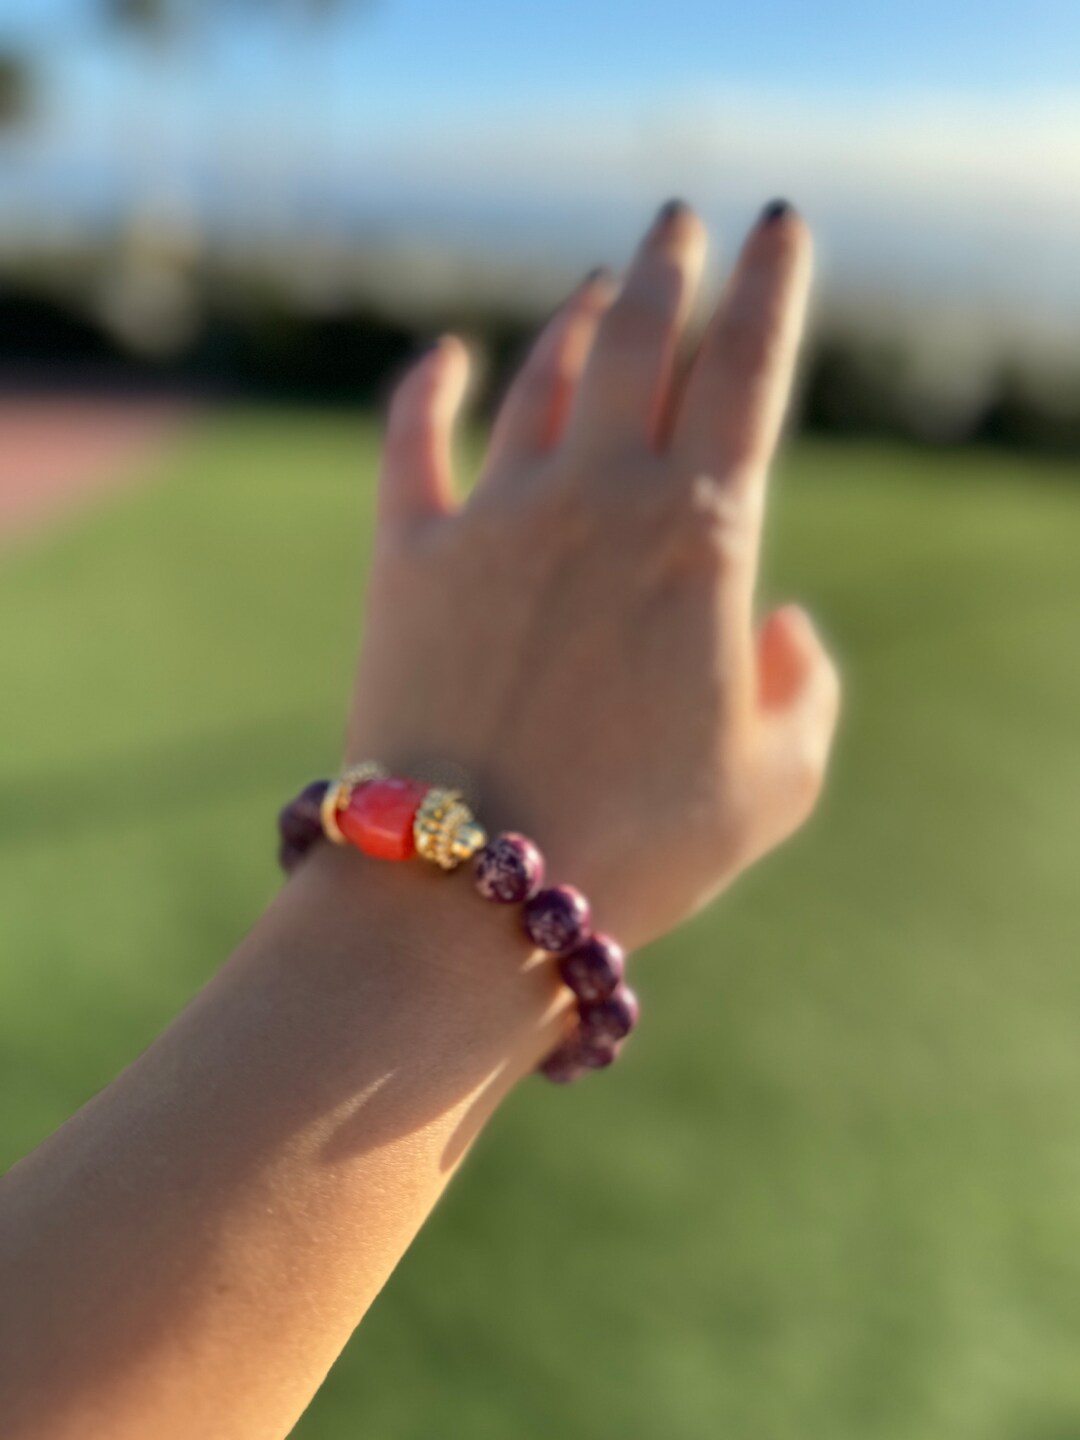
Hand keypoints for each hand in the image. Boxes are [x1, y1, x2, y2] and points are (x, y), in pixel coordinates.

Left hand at [347, 201, 839, 947]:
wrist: (470, 893)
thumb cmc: (640, 846)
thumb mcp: (778, 782)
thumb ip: (805, 689)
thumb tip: (786, 623)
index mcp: (700, 536)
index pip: (748, 368)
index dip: (772, 284)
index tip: (781, 226)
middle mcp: (595, 500)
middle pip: (640, 339)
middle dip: (671, 266)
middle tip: (682, 221)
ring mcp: (494, 520)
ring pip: (540, 378)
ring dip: (575, 322)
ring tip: (599, 287)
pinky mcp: (407, 558)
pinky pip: (413, 442)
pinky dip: (424, 388)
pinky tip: (440, 354)